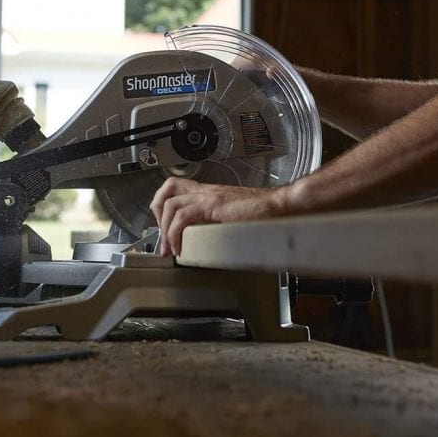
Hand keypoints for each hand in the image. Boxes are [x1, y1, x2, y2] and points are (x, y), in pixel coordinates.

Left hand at [150, 177, 284, 256]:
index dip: (165, 206)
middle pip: (168, 188)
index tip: (166, 228)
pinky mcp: (213, 206)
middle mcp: (207, 191)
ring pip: (171, 204)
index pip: (177, 187)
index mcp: (211, 193)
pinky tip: (180, 248)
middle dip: (158, 212)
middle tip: (162, 235)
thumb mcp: (235, 215)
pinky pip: (183, 217)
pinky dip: (176, 234)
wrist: (280, 206)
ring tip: (169, 249)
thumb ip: (220, 221)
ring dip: (165, 229)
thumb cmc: (265, 212)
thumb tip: (210, 238)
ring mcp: (209, 197)